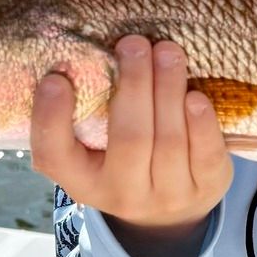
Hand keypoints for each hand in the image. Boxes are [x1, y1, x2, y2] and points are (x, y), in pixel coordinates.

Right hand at [29, 35, 233, 240]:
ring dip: (168, 91)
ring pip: (169, 143)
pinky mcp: (206, 189)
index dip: (50, 119)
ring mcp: (167, 196)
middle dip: (134, 86)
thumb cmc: (123, 158)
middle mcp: (121, 195)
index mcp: (80, 180)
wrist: (170, 212)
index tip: (55, 78)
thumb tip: (90, 47)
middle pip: (129, 140)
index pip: (54, 156)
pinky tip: (195, 95)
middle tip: (133, 44)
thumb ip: (88, 108)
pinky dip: (201, 123)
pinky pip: (205, 156)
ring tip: (167, 51)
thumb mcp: (94, 146)